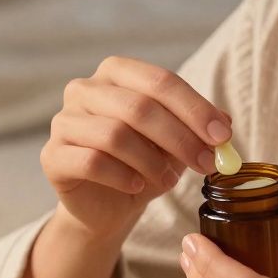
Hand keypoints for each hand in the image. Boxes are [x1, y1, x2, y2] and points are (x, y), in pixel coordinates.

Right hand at [42, 56, 231, 241]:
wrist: (106, 205)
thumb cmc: (143, 163)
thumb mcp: (177, 142)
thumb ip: (199, 127)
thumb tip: (225, 123)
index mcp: (117, 73)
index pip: (160, 81)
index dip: (195, 108)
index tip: (223, 136)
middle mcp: (84, 88)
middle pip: (139, 107)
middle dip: (180, 138)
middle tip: (206, 164)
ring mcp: (63, 120)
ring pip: (115, 135)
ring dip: (151, 162)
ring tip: (169, 180)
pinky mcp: (52, 155)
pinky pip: (92, 162)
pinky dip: (122, 176)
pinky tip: (137, 187)